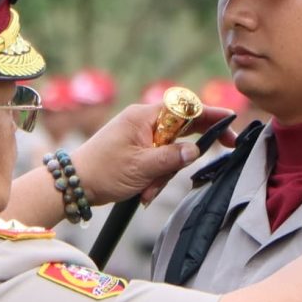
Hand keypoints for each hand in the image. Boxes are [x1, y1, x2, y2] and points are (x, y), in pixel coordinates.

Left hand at [72, 100, 228, 204]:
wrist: (73, 184)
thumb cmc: (102, 172)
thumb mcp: (142, 167)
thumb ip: (172, 158)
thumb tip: (196, 151)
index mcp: (144, 116)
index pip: (185, 108)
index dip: (210, 117)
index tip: (229, 128)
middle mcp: (142, 122)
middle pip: (180, 134)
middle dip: (178, 161)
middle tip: (173, 176)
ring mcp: (139, 136)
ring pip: (169, 153)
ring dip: (162, 176)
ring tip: (146, 191)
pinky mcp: (135, 150)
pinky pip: (156, 161)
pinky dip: (153, 178)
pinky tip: (142, 192)